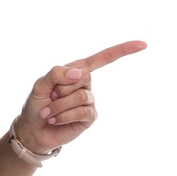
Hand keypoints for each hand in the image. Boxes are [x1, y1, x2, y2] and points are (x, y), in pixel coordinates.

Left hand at [12, 40, 146, 152]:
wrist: (33, 130)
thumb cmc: (36, 105)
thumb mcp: (40, 84)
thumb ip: (56, 73)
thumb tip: (80, 73)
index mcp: (76, 71)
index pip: (103, 58)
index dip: (123, 50)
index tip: (143, 45)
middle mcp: (86, 84)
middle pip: (84, 76)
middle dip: (62, 88)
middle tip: (51, 97)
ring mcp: (90, 101)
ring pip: (81, 96)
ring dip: (60, 105)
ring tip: (49, 112)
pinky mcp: (89, 117)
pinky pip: (82, 111)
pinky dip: (65, 115)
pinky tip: (55, 120)